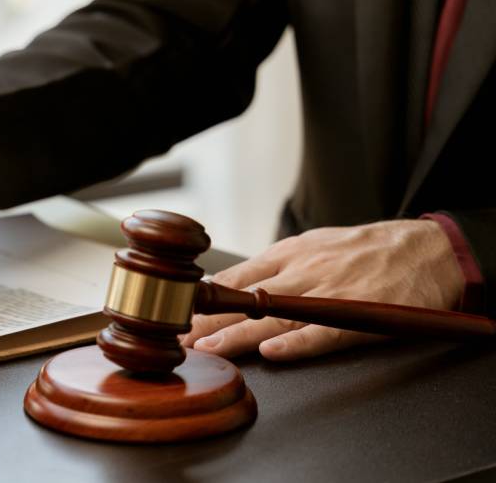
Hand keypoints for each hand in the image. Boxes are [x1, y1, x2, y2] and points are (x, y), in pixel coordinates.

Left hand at [181, 220, 464, 360]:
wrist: (424, 249)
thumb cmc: (365, 250)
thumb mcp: (313, 245)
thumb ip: (275, 266)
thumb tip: (232, 284)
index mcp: (290, 254)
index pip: (236, 277)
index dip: (203, 300)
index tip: (175, 316)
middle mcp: (304, 271)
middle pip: (247, 300)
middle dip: (209, 322)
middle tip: (179, 341)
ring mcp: (329, 294)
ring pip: (275, 317)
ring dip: (238, 336)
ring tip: (207, 351)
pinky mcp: (358, 315)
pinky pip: (322, 333)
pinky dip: (296, 345)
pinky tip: (270, 354)